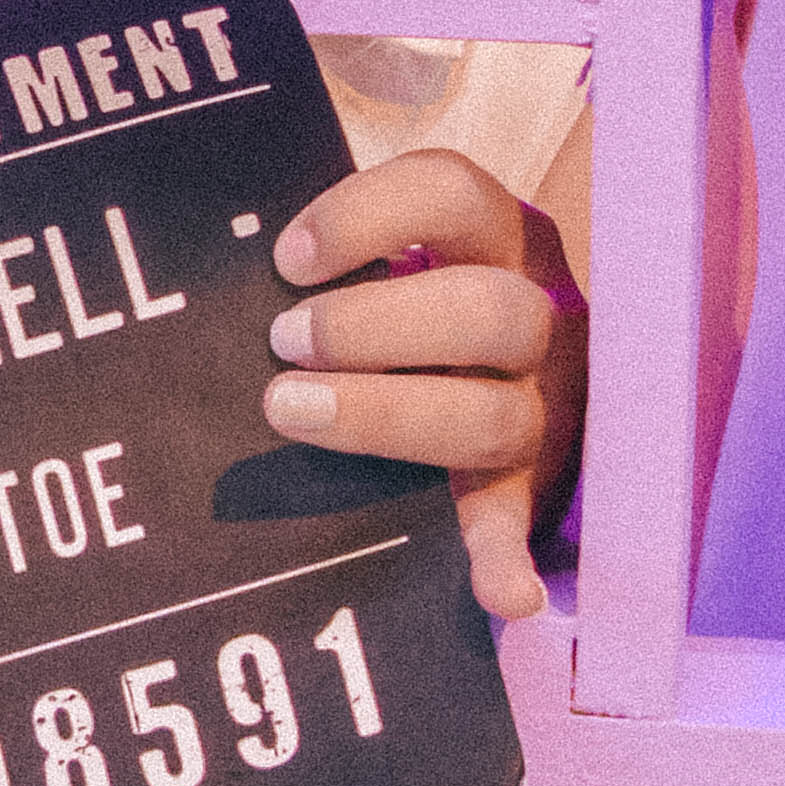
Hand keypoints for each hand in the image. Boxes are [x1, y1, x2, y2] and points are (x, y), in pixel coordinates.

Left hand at [264, 150, 586, 624]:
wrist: (527, 381)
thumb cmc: (422, 302)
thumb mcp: (412, 252)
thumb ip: (347, 252)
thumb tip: (240, 262)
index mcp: (499, 237)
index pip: (453, 192)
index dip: (367, 216)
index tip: (287, 259)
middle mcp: (539, 311)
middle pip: (488, 311)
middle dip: (373, 326)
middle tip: (282, 341)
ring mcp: (543, 404)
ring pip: (496, 414)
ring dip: (388, 415)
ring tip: (290, 412)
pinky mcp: (531, 485)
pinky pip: (524, 524)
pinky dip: (509, 558)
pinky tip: (502, 593)